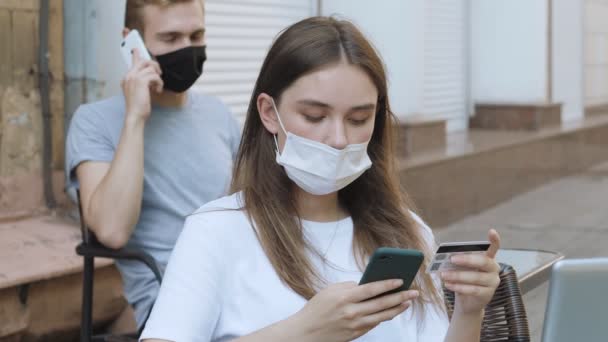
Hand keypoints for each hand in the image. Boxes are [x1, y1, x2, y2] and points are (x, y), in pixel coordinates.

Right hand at [121, 48, 162, 121]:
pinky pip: (155, 76)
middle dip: (154, 66)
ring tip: (157, 87)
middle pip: (144, 61)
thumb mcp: (139, 91)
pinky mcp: (141, 81)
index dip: (136, 54)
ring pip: (151, 68)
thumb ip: (142, 82)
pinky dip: (159, 83)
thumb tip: (152, 75)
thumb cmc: (137, 106)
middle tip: (159, 74)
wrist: (135, 115)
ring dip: (158, 78)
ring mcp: (134, 77)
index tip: (136, 49)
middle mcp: (129, 75)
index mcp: (127, 77)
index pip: (132, 62)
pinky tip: (157, 90)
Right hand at [291, 279, 418, 341]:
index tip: (401, 280)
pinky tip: (393, 311)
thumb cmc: (317, 308)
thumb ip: (349, 286)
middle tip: (414, 292)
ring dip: (397, 308)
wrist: (306, 333)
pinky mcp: (356, 334)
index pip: (372, 289)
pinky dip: (385, 316)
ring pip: (382, 316)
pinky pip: (375, 323)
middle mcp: (352, 312)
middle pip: (382, 303)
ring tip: (408, 302)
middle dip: (400, 297)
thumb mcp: (330, 291)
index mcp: (345, 298)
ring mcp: (355, 325)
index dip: (388, 284)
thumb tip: (367, 286)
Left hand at [440, 229, 500, 315]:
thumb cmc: (464, 280)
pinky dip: (458, 287)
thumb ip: (458, 261)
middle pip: (483, 261)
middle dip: (467, 260)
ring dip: (457, 276)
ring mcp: (493, 282)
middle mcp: (494, 269)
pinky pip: (473, 290)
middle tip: (451, 259)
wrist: (468, 302)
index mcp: (488, 258)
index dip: (494, 240)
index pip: (494, 248)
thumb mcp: (461, 268)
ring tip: (443, 274)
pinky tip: (448, 284)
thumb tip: (447, 257)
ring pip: (475, 277)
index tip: (491, 231)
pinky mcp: (487, 295)